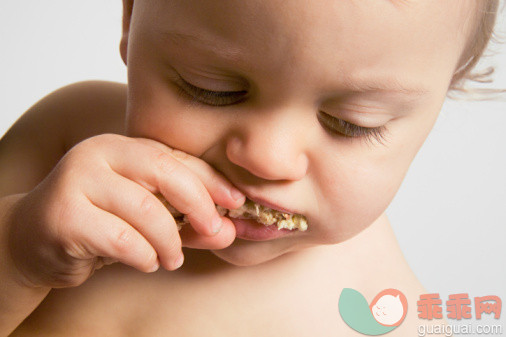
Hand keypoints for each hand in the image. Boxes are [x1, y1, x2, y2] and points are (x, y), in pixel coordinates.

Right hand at [7, 134, 244, 287]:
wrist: (33, 240)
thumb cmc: (98, 224)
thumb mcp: (147, 217)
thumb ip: (187, 221)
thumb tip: (228, 231)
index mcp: (123, 146)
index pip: (178, 157)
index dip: (212, 180)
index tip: (236, 202)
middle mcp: (99, 153)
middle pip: (166, 173)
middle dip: (200, 205)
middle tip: (214, 230)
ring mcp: (77, 180)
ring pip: (146, 210)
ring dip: (170, 242)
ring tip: (172, 258)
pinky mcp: (63, 215)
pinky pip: (122, 239)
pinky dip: (144, 255)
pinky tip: (146, 262)